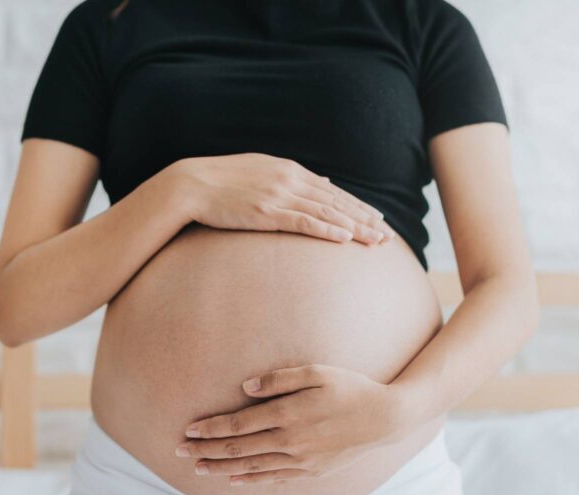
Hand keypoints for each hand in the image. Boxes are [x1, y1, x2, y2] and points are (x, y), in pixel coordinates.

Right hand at [171, 153, 395, 243]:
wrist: (190, 185)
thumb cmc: (220, 182)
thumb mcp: (260, 171)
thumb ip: (291, 178)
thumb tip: (322, 184)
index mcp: (289, 169)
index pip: (332, 190)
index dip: (357, 205)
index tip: (377, 218)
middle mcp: (289, 179)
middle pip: (336, 202)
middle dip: (365, 218)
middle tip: (388, 235)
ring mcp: (279, 195)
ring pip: (327, 212)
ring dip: (355, 227)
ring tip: (376, 241)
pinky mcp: (266, 212)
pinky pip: (304, 222)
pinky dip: (327, 230)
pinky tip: (345, 239)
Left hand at [175, 364, 406, 485]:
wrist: (386, 419)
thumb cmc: (349, 388)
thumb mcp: (317, 372)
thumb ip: (279, 379)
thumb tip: (245, 387)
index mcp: (288, 414)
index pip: (238, 424)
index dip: (210, 428)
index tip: (188, 429)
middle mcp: (290, 441)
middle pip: (238, 448)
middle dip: (206, 449)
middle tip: (179, 450)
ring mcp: (301, 460)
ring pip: (252, 466)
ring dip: (221, 467)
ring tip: (198, 468)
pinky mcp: (311, 471)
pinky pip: (274, 478)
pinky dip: (251, 480)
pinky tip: (233, 480)